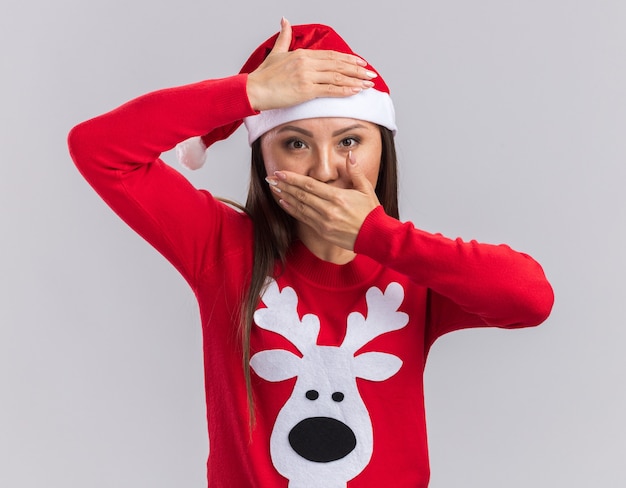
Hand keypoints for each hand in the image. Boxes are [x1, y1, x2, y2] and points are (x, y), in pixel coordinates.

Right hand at [246, 18, 376, 111]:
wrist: (253, 90)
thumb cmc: (263, 75)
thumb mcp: (276, 52)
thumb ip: (284, 37)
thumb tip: (285, 20)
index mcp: (302, 54)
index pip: (332, 55)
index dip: (348, 59)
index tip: (360, 63)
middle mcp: (307, 63)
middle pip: (338, 65)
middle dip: (357, 70)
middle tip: (371, 74)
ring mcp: (307, 76)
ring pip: (337, 77)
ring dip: (355, 81)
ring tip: (368, 84)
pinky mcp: (306, 90)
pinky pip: (330, 90)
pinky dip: (344, 90)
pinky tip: (355, 91)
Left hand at [266, 151, 380, 250]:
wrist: (375, 237)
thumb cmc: (371, 213)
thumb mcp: (366, 189)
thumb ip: (355, 171)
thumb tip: (350, 155)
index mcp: (337, 197)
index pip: (309, 185)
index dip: (292, 178)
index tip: (280, 173)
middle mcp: (328, 210)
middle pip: (300, 195)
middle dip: (283, 185)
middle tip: (270, 178)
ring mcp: (324, 222)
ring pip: (299, 207)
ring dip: (285, 196)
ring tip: (274, 188)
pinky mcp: (322, 231)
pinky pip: (303, 218)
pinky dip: (292, 209)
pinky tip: (284, 202)